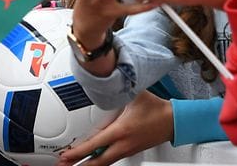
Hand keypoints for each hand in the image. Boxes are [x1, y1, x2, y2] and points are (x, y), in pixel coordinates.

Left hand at [56, 91, 172, 165]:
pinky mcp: (130, 151)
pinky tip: (91, 160)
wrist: (173, 121)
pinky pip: (110, 159)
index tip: (66, 155)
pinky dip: (98, 162)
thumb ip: (117, 88)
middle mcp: (123, 144)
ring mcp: (127, 150)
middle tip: (63, 165)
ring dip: (88, 165)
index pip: (95, 145)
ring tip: (73, 165)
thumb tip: (104, 80)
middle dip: (79, 165)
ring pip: (104, 163)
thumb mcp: (134, 95)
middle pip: (97, 162)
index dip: (78, 152)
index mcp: (121, 131)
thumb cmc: (156, 109)